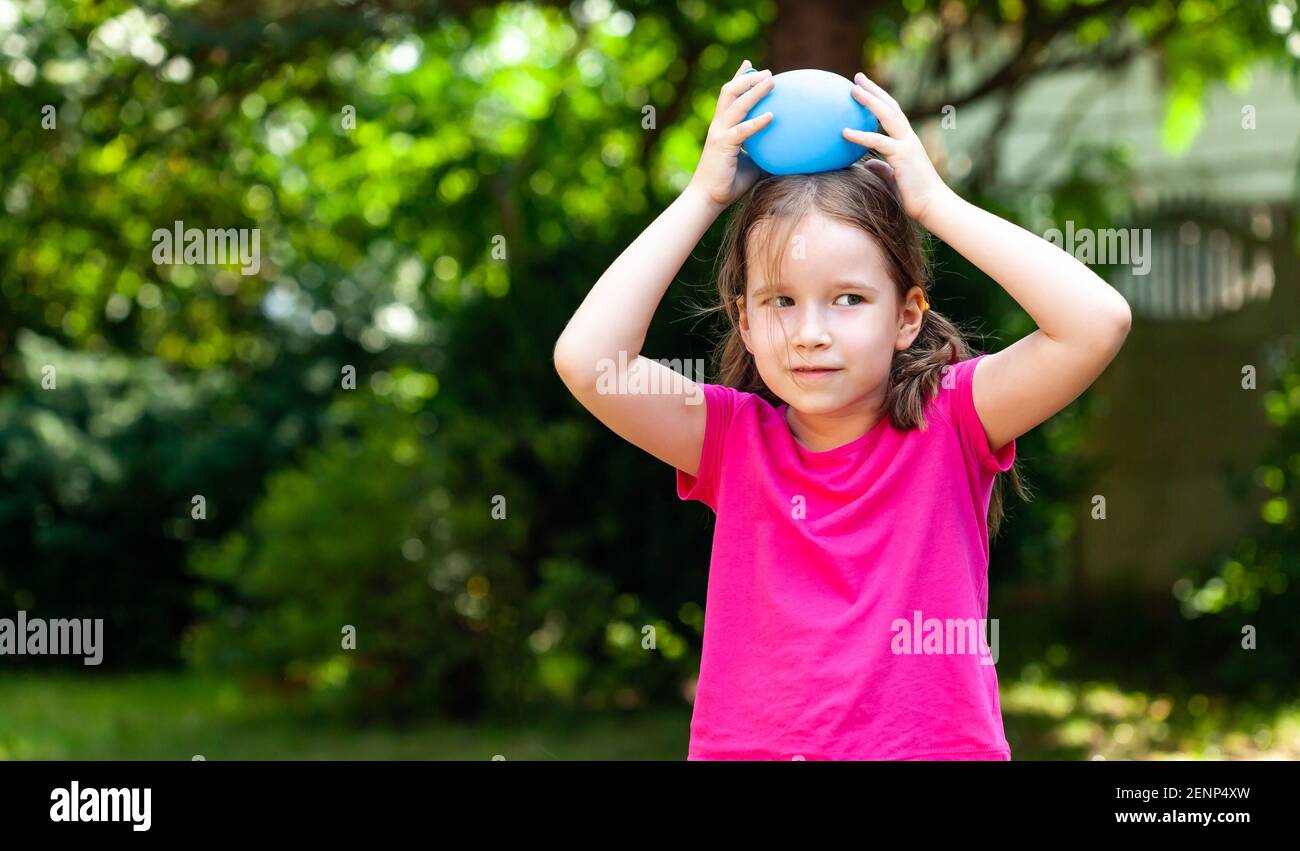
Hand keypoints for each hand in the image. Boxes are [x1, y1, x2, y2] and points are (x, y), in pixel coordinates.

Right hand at [685, 60, 774, 210]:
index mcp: (722, 127)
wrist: (707, 199)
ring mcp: (719, 133)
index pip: (730, 97)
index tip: (751, 65)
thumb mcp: (753, 165)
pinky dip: (757, 122)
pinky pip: (743, 131)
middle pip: (730, 92)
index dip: (739, 78)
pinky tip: (773, 116)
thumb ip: (765, 153)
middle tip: (769, 72)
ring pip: (736, 104)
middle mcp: (719, 125)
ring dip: (755, 91)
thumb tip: (790, 153)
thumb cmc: (729, 184)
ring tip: (772, 81)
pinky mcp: (723, 145)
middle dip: (748, 78)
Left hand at [842, 72, 952, 224]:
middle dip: (874, 90)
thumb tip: (868, 164)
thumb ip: (881, 169)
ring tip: (852, 89)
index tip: (864, 88)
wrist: (933, 207)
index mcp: (907, 142)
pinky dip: (860, 135)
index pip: (892, 113)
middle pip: (890, 106)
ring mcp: (907, 144)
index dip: (879, 99)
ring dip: (869, 100)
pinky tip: (843, 131)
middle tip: (857, 77)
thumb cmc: (915, 197)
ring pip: (887, 115)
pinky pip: (878, 142)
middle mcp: (908, 138)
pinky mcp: (902, 155)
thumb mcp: (893, 179)